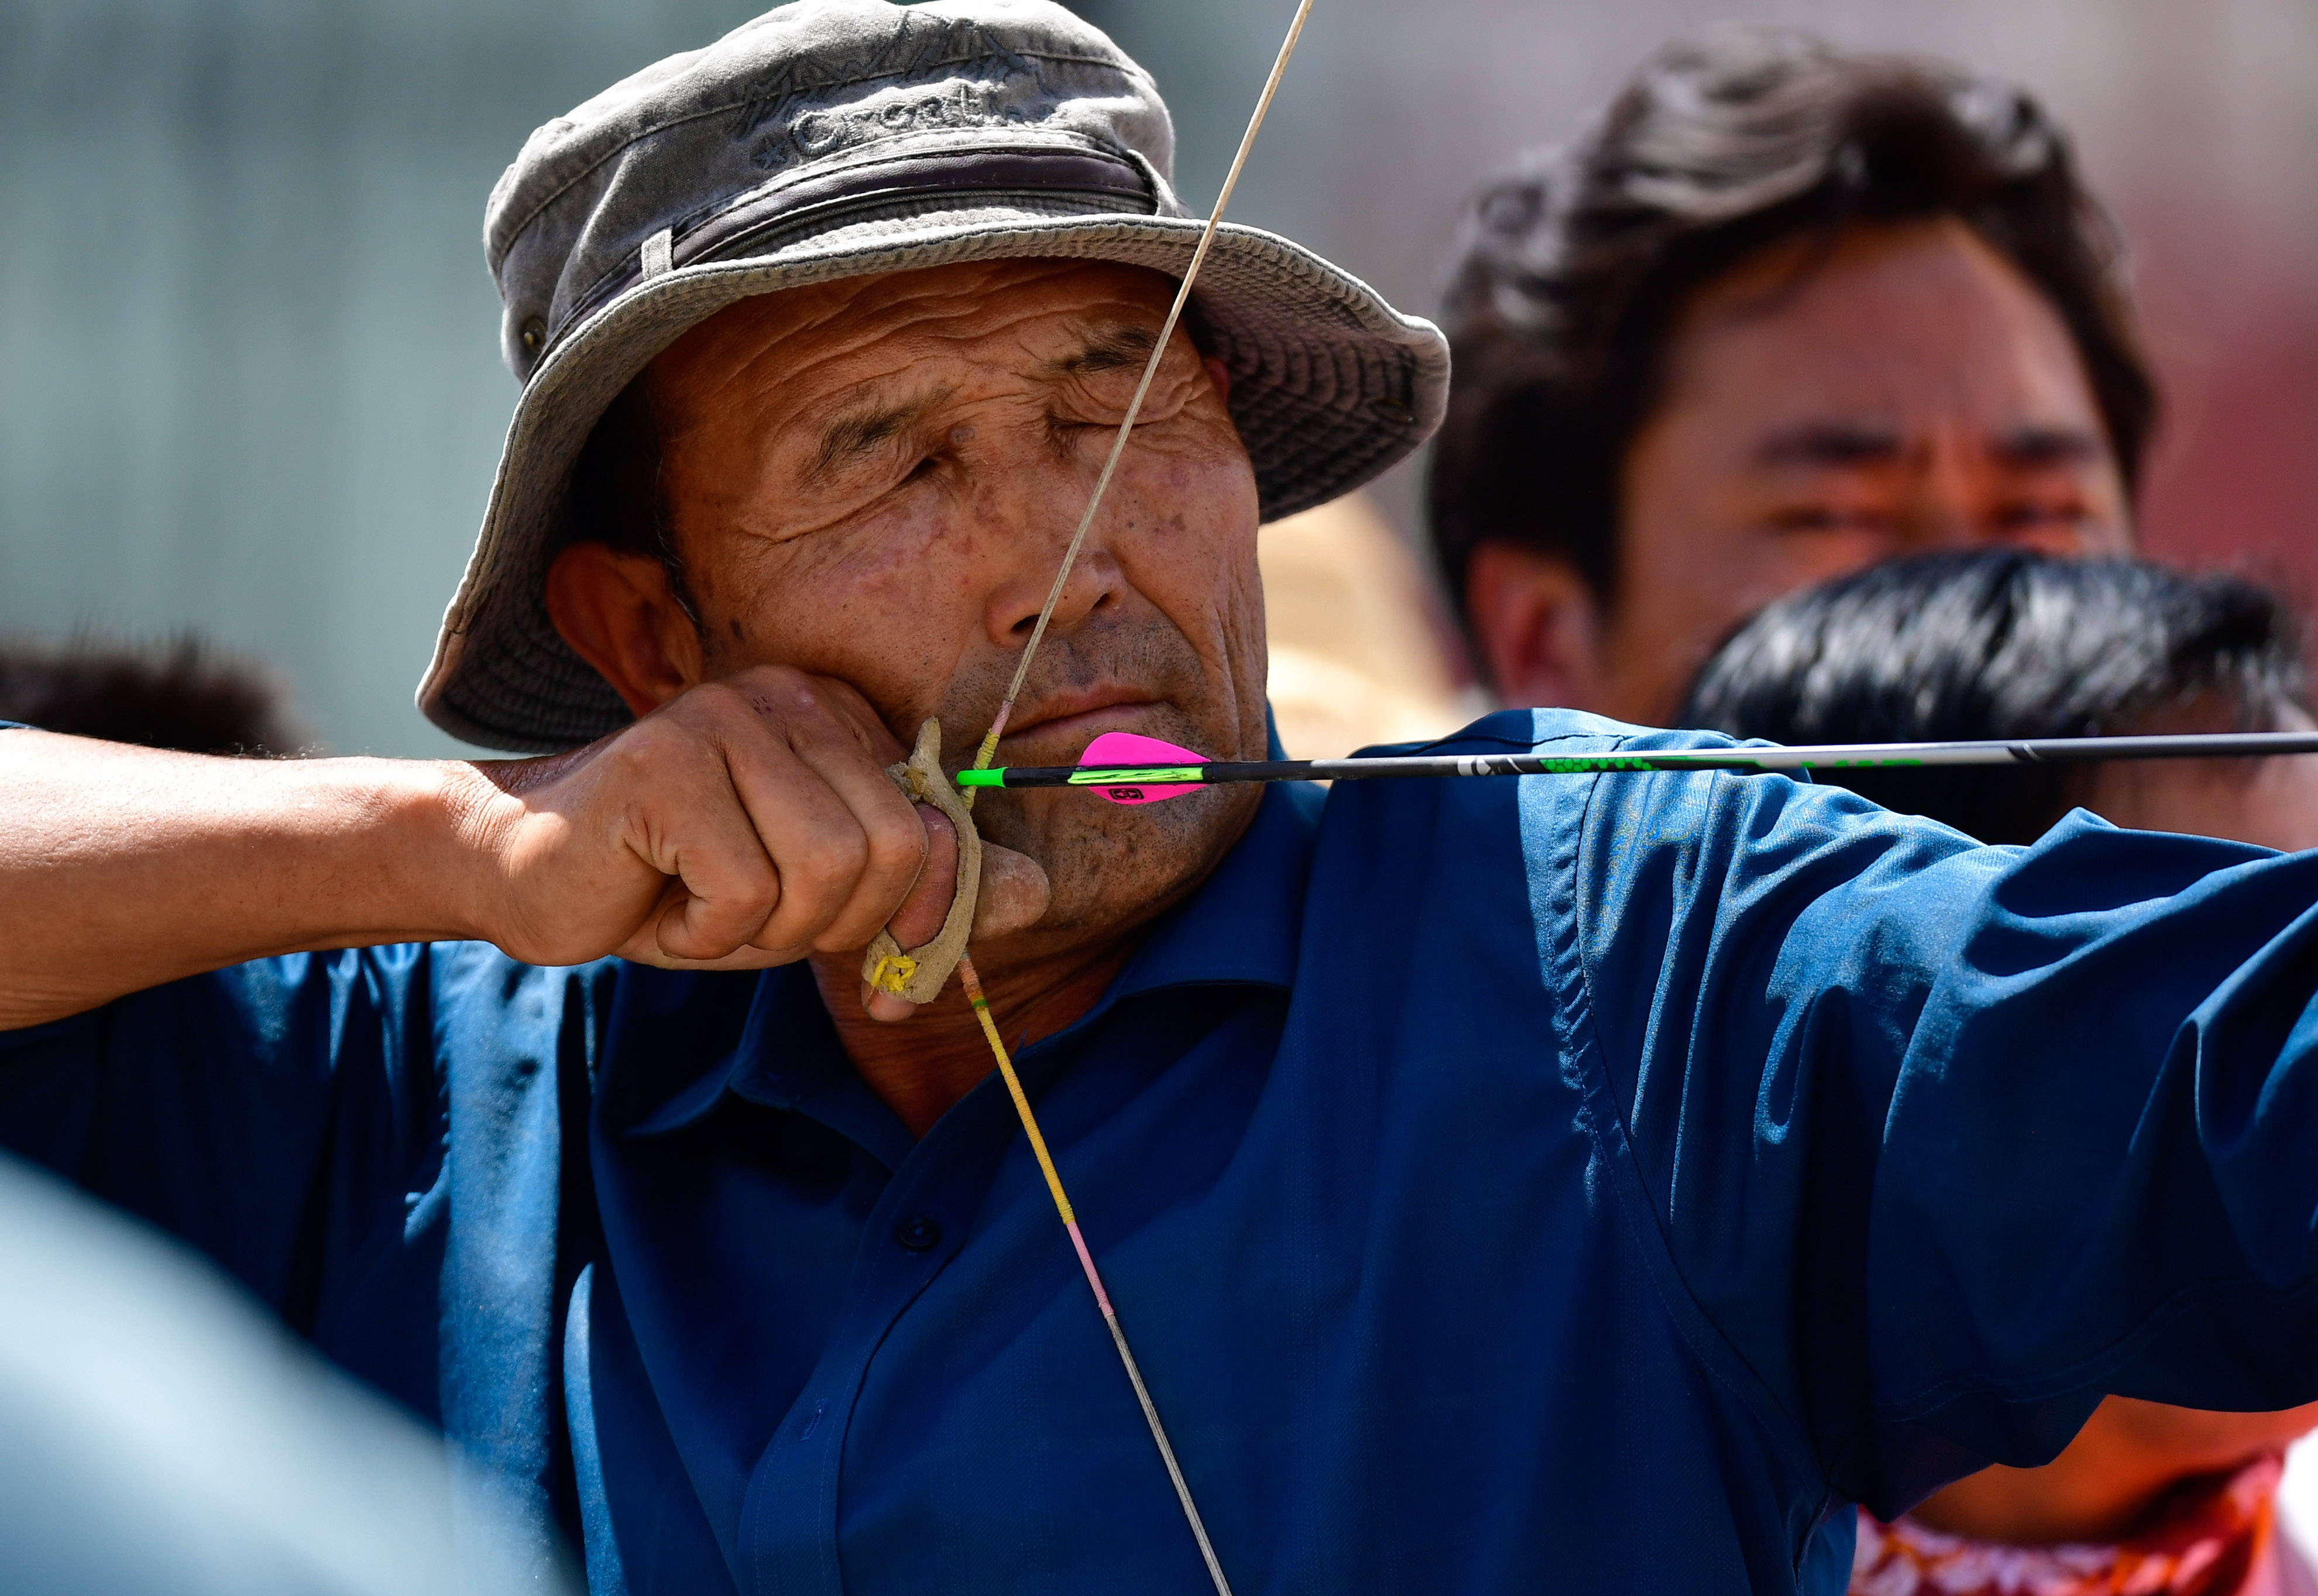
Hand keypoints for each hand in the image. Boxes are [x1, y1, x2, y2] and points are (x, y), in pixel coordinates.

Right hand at [459, 666, 1047, 975]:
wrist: (528, 876)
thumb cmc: (677, 885)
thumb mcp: (816, 899)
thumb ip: (920, 894)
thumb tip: (1037, 897)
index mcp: (836, 717)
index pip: (935, 830)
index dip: (917, 919)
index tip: (882, 973)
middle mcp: (788, 698)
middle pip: (890, 852)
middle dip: (831, 925)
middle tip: (757, 924)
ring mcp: (724, 720)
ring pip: (826, 871)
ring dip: (766, 930)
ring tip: (706, 907)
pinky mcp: (666, 763)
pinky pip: (745, 889)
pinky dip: (709, 931)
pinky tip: (661, 901)